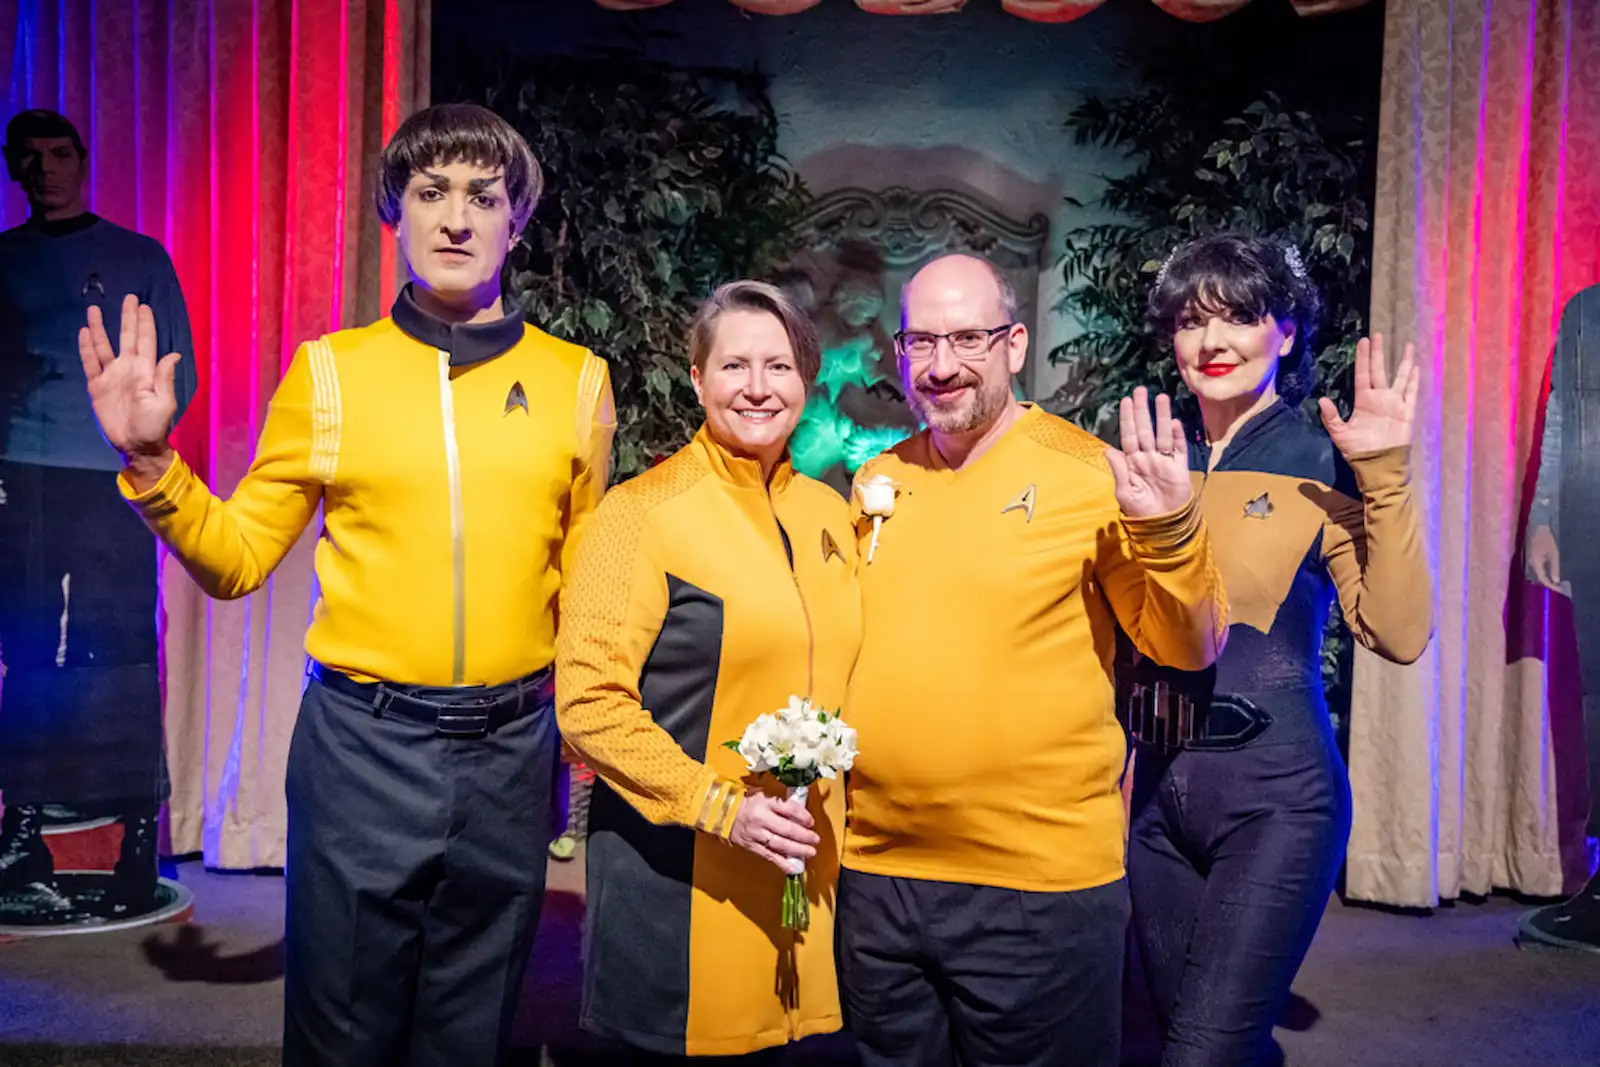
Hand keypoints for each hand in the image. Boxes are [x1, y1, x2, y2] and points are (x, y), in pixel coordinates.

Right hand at [78, 294, 180, 465]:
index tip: (144, 306)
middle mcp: (129, 368)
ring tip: (94, 309)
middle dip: (127, 318)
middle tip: (129, 297)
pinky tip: (84, 333)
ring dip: (100, 328)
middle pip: (126, 337)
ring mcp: (112, 375)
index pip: (146, 341)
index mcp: (147, 371)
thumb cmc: (154, 425)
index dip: (145, 324)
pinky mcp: (97, 386)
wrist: (135, 444)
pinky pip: (90, 363)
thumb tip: (174, 354)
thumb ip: (165, 378)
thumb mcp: (164, 402)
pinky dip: (86, 348)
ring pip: (104, 346)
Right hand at [728, 791, 817, 872]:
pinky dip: (783, 863)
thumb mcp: (763, 796)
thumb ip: (781, 803)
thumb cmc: (746, 804)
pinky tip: (794, 867)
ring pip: (780, 844)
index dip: (802, 816)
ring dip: (797, 850)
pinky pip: (770, 856)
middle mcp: (761, 819)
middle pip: (786, 829)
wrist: (723, 813)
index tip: (811, 821)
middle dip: (804, 835)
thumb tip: (801, 813)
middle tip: (815, 839)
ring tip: (810, 852)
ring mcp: (756, 835)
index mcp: (765, 803)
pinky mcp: (753, 846)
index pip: (788, 809)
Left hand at [1106, 386, 1191, 517]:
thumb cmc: (1140, 510)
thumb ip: (1119, 471)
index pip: (1128, 435)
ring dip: (1161, 417)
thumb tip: (1108, 449)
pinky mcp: (1178, 468)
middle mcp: (1147, 457)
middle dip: (1142, 410)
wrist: (1162, 525)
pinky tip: (1175, 423)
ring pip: (1162, 434)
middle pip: (1144, 429)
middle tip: (1140, 390)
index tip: (1125, 401)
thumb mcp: (1125, 492)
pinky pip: (1178, 449)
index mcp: (1132, 462)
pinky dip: (1177, 437)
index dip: (1127, 419)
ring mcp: (1164, 461)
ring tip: (1161, 398)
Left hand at [1319, 333, 1418, 456]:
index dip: (1363, 358)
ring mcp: (1394, 404)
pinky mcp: (1406, 413)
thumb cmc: (1358, 450)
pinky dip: (1414, 381)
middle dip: (1378, 354)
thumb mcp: (1340, 434)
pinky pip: (1411, 394)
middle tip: (1378, 335)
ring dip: (1404, 362)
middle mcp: (1379, 398)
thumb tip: (1322, 399)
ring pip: (1400, 378)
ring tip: (1408, 345)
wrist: (1376, 464)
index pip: (1363, 374)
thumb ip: (1331, 417)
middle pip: (1379, 371)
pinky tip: (1416, 368)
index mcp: (1363, 401)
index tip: (1363, 342)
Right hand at [1528, 525, 1563, 592]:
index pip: (1542, 579)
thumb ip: (1554, 568)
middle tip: (1558, 590)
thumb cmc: (1547, 540)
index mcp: (1535, 564)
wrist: (1538, 529)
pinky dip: (1543, 575)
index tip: (1559, 591)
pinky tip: (1549, 577)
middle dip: (1548, 585)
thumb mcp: (1554, 555)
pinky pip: (1536, 571)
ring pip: (1537, 575)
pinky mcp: (1531, 560)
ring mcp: (1529, 562)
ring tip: (1554, 585)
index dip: (1550, 586)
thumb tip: (1556, 581)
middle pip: (1538, 579)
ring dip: (1545, 581)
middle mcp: (1530, 565)